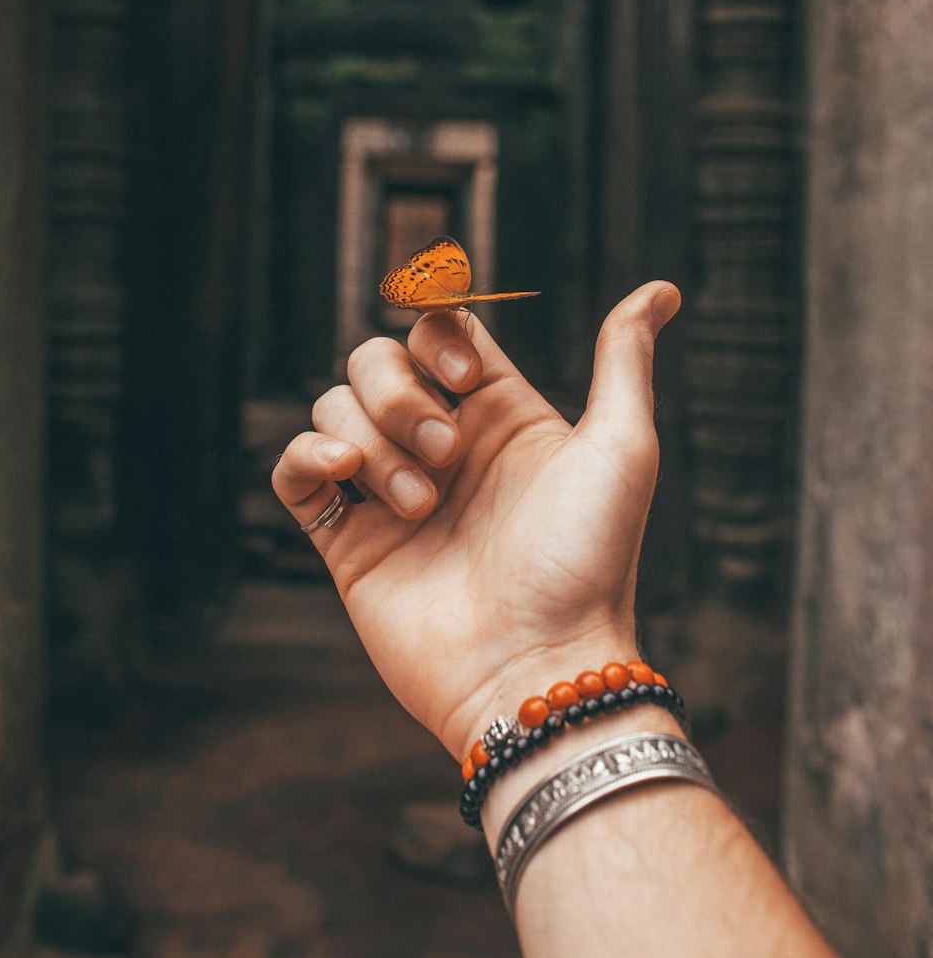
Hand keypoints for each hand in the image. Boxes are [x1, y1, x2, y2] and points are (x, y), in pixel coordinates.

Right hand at [272, 281, 680, 762]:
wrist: (536, 668)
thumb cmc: (588, 561)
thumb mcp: (621, 447)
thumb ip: (623, 359)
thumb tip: (662, 290)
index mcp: (499, 417)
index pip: (439, 333)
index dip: (437, 337)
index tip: (466, 379)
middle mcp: (441, 447)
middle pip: (376, 361)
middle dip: (401, 395)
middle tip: (447, 459)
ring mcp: (390, 493)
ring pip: (335, 408)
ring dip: (371, 440)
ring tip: (419, 504)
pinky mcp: (348, 542)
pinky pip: (295, 472)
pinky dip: (307, 456)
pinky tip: (346, 475)